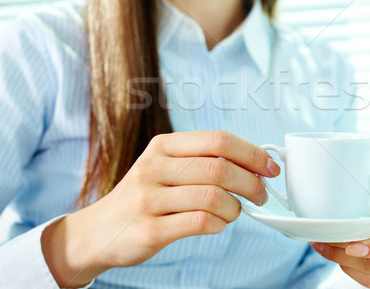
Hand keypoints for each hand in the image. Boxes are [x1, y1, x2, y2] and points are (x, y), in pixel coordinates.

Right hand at [41, 130, 279, 287]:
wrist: (99, 231)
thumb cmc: (145, 196)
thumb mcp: (165, 167)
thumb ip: (203, 161)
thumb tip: (256, 165)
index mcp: (164, 145)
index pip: (219, 140)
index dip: (252, 153)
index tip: (270, 167)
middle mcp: (154, 167)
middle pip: (220, 168)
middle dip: (252, 183)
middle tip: (261, 196)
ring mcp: (149, 198)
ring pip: (213, 197)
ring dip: (235, 208)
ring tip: (233, 212)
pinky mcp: (149, 229)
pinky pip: (199, 223)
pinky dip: (218, 225)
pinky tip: (216, 224)